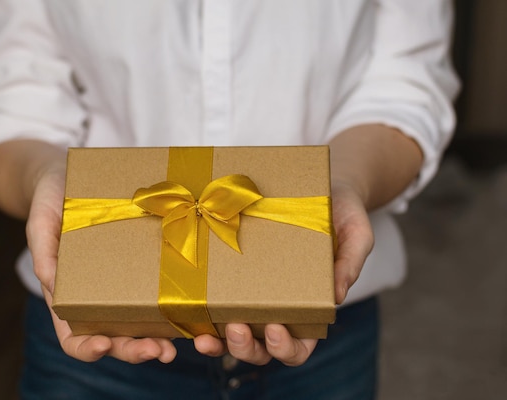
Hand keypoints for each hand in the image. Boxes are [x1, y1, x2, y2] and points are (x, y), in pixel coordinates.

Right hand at [26, 161, 176, 363]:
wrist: (73, 174)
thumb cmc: (50, 199)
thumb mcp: (41, 222)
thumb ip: (43, 253)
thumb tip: (50, 283)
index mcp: (68, 295)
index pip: (73, 337)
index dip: (88, 348)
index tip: (105, 344)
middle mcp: (98, 295)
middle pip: (116, 338)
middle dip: (137, 350)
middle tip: (161, 351)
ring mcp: (124, 282)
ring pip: (142, 323)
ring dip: (161, 338)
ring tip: (181, 341)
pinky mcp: (146, 263)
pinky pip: (160, 289)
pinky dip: (176, 305)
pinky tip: (193, 306)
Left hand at [194, 180, 373, 365]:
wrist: (316, 186)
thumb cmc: (340, 211)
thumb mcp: (356, 232)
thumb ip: (351, 262)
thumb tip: (338, 297)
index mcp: (310, 309)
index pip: (299, 346)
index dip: (286, 348)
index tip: (276, 328)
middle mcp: (278, 309)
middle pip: (261, 350)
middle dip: (246, 348)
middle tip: (237, 328)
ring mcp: (250, 296)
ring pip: (232, 337)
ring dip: (218, 343)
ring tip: (205, 336)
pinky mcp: (229, 278)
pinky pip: (213, 306)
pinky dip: (200, 318)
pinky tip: (188, 313)